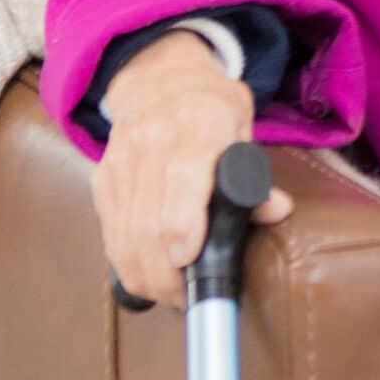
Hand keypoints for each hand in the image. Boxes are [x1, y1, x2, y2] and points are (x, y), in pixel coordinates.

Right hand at [92, 31, 294, 306]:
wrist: (158, 80)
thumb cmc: (212, 107)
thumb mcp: (245, 125)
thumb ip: (259, 172)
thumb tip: (276, 211)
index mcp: (197, 128)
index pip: (182, 183)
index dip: (184, 229)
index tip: (192, 262)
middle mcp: (152, 146)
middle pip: (148, 224)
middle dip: (166, 273)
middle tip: (190, 300)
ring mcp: (121, 165)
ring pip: (124, 237)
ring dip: (146, 277)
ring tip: (172, 296)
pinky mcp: (103, 182)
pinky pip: (110, 233)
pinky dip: (127, 263)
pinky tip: (149, 277)